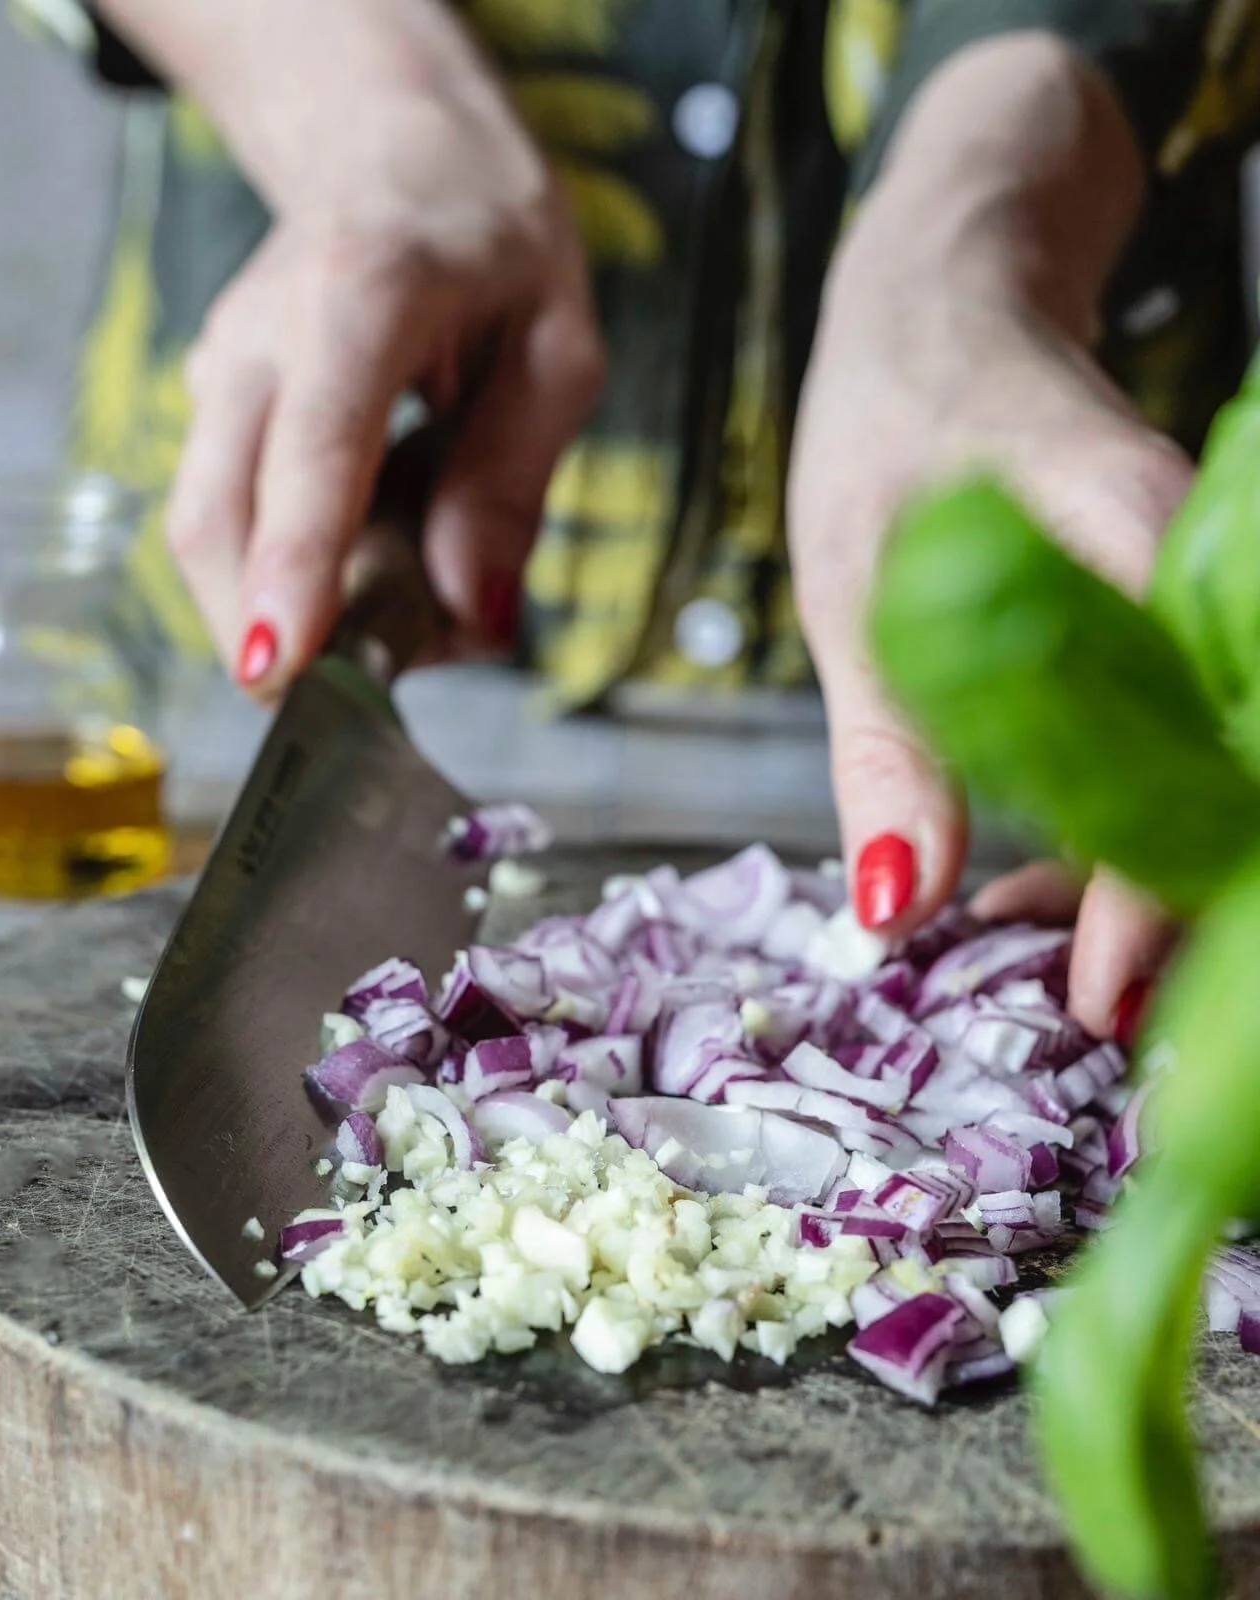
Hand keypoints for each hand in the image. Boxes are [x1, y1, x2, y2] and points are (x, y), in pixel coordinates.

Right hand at [139, 0, 602, 691]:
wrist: (394, 158)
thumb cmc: (492, 248)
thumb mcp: (556, 350)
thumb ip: (511, 480)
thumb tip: (471, 613)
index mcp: (364, 294)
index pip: (315, 447)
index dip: (297, 566)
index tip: (281, 667)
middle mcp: (263, 332)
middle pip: (220, 513)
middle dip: (274, 630)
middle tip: (369, 691)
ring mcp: (222, 368)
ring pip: (207, 527)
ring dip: (284, 612)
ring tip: (393, 623)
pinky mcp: (213, 405)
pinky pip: (231, 515)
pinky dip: (286, 575)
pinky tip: (364, 570)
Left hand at [787, 34, 1192, 1038]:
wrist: (944, 305)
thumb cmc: (895, 422)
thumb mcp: (855, 583)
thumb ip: (889, 747)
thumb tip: (896, 912)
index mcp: (1132, 521)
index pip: (1197, 716)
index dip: (1167, 875)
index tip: (1111, 985)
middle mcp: (1202, 555)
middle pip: (1234, 760)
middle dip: (1172, 901)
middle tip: (1091, 1002)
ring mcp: (1202, 589)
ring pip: (1209, 764)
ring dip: (1139, 877)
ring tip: (1038, 943)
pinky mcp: (1181, 620)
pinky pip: (1178, 739)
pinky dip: (1119, 827)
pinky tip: (1041, 878)